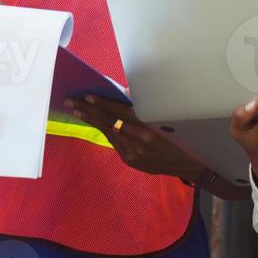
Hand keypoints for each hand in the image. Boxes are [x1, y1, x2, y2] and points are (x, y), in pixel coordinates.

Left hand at [65, 95, 206, 181]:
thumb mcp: (164, 118)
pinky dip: (104, 130)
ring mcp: (133, 153)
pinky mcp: (129, 160)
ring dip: (92, 120)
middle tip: (72, 102)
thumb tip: (124, 93)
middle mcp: (139, 142)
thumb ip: (143, 107)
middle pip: (109, 123)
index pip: (121, 114)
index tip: (88, 96)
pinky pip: (114, 141)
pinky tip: (94, 121)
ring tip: (77, 110)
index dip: (104, 104)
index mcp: (149, 128)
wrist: (186, 164)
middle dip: (89, 111)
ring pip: (108, 133)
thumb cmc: (176, 134)